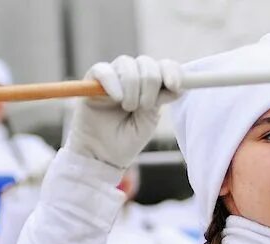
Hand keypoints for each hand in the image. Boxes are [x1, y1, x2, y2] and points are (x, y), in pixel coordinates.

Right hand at [67, 55, 182, 169]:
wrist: (103, 154)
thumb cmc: (127, 139)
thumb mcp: (148, 121)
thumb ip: (159, 101)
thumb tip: (178, 87)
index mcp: (150, 86)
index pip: (164, 66)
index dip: (172, 72)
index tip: (174, 86)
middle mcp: (132, 76)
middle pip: (147, 63)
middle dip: (150, 84)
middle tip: (143, 107)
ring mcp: (113, 76)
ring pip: (127, 64)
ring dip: (132, 87)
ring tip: (128, 107)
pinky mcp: (92, 81)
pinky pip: (103, 71)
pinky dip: (112, 82)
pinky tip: (117, 98)